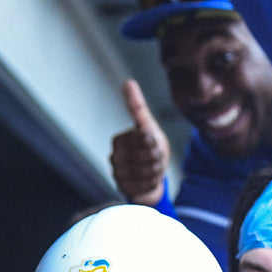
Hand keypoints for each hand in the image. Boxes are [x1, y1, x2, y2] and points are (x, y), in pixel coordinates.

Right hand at [109, 80, 169, 205]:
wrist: (151, 177)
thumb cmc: (150, 148)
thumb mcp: (148, 126)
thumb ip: (137, 107)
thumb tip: (127, 82)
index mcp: (119, 140)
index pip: (142, 138)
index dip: (154, 142)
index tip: (154, 143)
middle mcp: (114, 157)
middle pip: (145, 155)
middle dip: (157, 157)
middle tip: (156, 158)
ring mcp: (118, 174)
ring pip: (146, 171)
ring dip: (156, 170)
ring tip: (153, 168)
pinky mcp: (123, 189)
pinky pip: (144, 185)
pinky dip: (152, 182)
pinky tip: (149, 179)